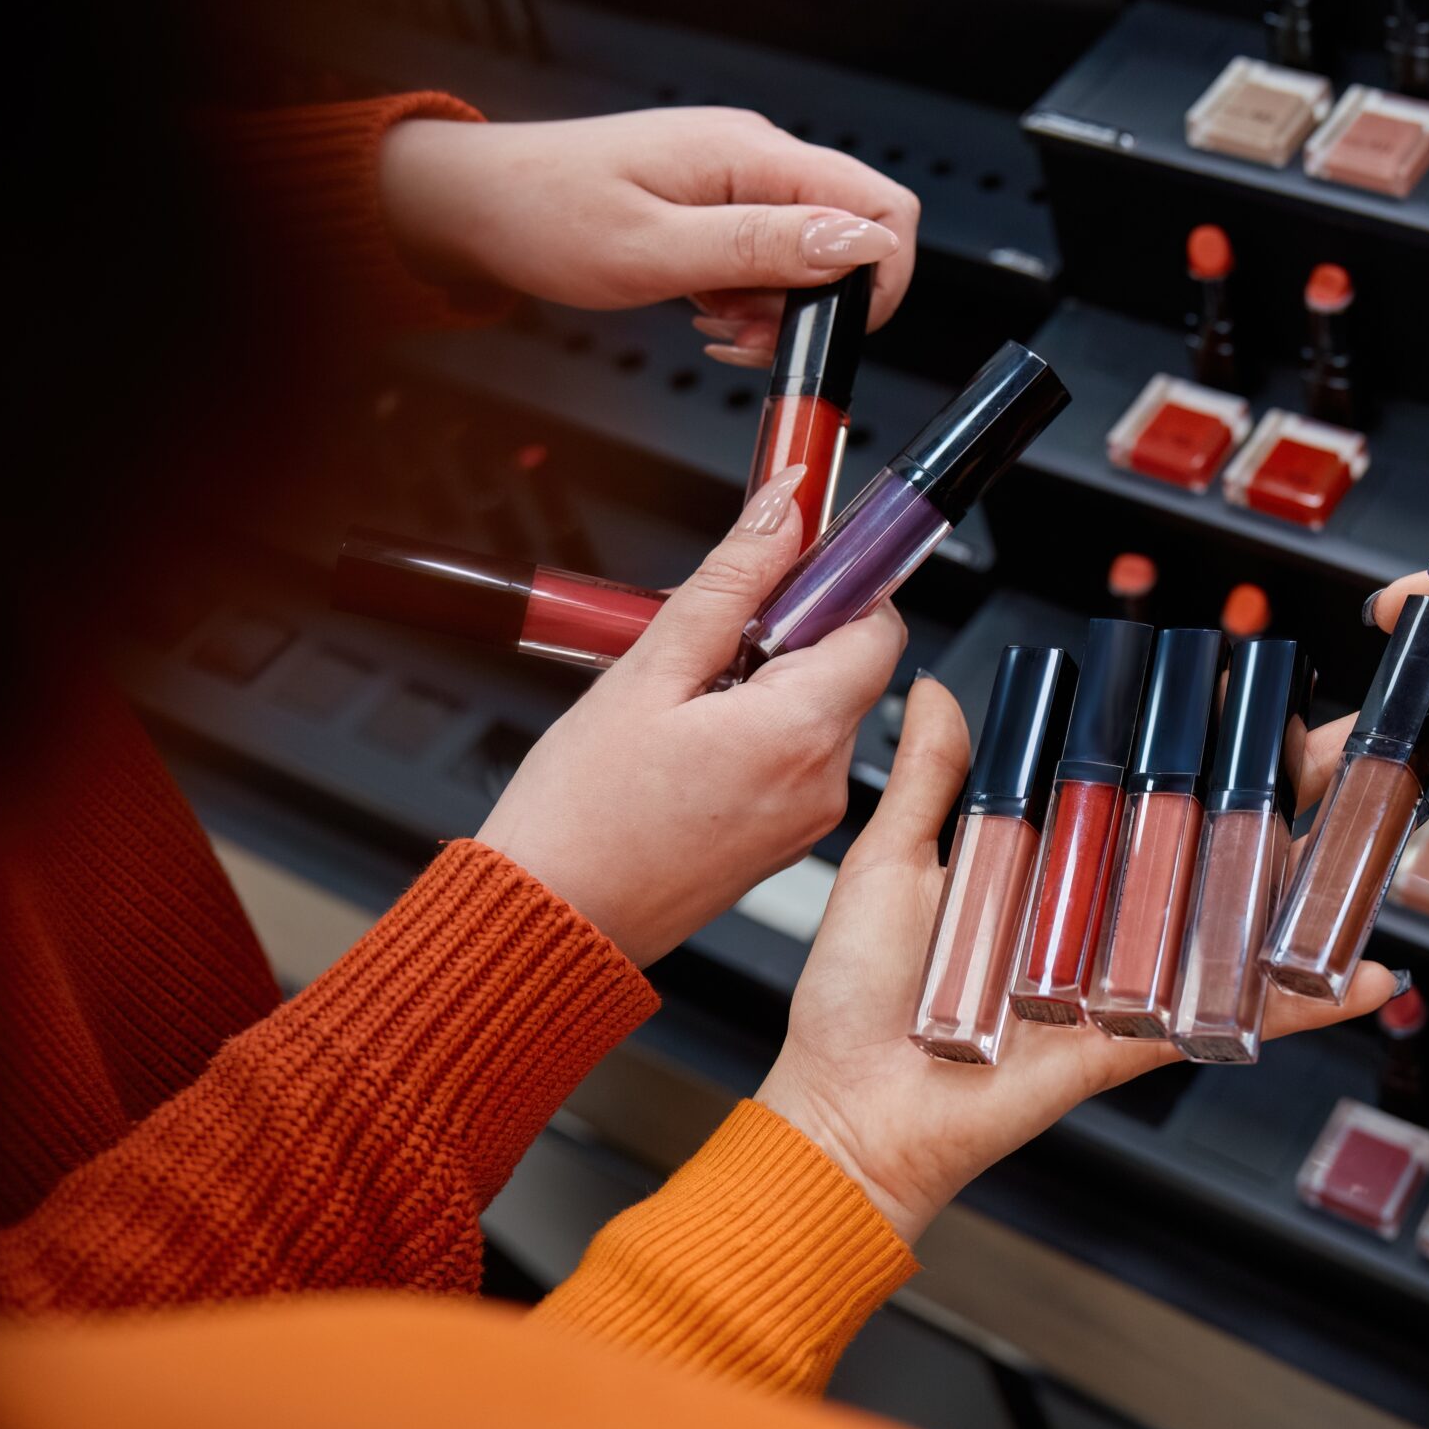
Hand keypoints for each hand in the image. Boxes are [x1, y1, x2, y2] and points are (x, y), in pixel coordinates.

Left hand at [378, 108, 919, 335]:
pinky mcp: (720, 203)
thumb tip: (862, 245)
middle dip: (820, 306)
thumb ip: (764, 248)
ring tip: (717, 325)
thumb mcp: (655, 249)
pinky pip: (773, 258)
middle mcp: (756, 157)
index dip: (879, 279)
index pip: (882, 206)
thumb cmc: (542, 215)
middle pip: (854, 236)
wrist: (475, 204)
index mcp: (752, 155)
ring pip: (815, 257)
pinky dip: (753, 301)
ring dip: (780, 310)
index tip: (829, 330)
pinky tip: (708, 311)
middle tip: (751, 337)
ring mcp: (739, 179)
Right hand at [474, 468, 902, 965]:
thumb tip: (786, 510)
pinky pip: (791, 759)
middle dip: (783, 634)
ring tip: (679, 702)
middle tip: (699, 640)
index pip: (878, 626)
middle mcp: (824, 782)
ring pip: (815, 711)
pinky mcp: (783, 840)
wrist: (550, 919)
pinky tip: (684, 744)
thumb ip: (730, 581)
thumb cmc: (582, 815)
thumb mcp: (649, 669)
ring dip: (761, 683)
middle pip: (845, 667)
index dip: (834, 585)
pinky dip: (752, 732)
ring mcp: (807, 818)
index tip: (781, 570)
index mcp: (803, 732)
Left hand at [758, 679, 1398, 1243]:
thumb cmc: (858, 1000)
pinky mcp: (1137, 1041)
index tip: (1246, 692)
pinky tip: (1370, 978)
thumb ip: (931, 782)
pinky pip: (1232, 1018)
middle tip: (1344, 747)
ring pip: (1236, 922)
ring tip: (1378, 833)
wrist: (848, 1111)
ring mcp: (1128, 979)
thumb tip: (936, 692)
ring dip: (1311, 882)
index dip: (1194, 745)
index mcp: (1051, 867)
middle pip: (1208, 845)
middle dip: (1283, 795)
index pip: (1139, 790)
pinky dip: (1305, 1005)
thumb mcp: (893, 865)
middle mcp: (1100, 918)